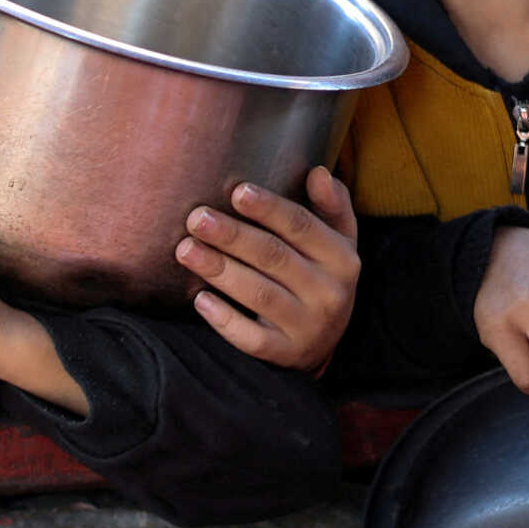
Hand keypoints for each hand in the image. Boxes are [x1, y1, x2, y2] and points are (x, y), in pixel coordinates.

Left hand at [174, 169, 361, 372]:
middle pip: (274, 257)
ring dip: (220, 270)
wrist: (323, 343)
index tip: (236, 191)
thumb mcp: (336, 242)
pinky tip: (199, 299)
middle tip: (196, 218)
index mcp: (342, 258)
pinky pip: (251, 338)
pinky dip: (224, 319)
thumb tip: (318, 172)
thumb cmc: (320, 277)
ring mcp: (309, 327)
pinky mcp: (286, 355)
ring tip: (186, 250)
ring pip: (259, 296)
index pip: (302, 227)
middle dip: (232, 236)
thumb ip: (331, 206)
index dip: (269, 208)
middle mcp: (331, 293)